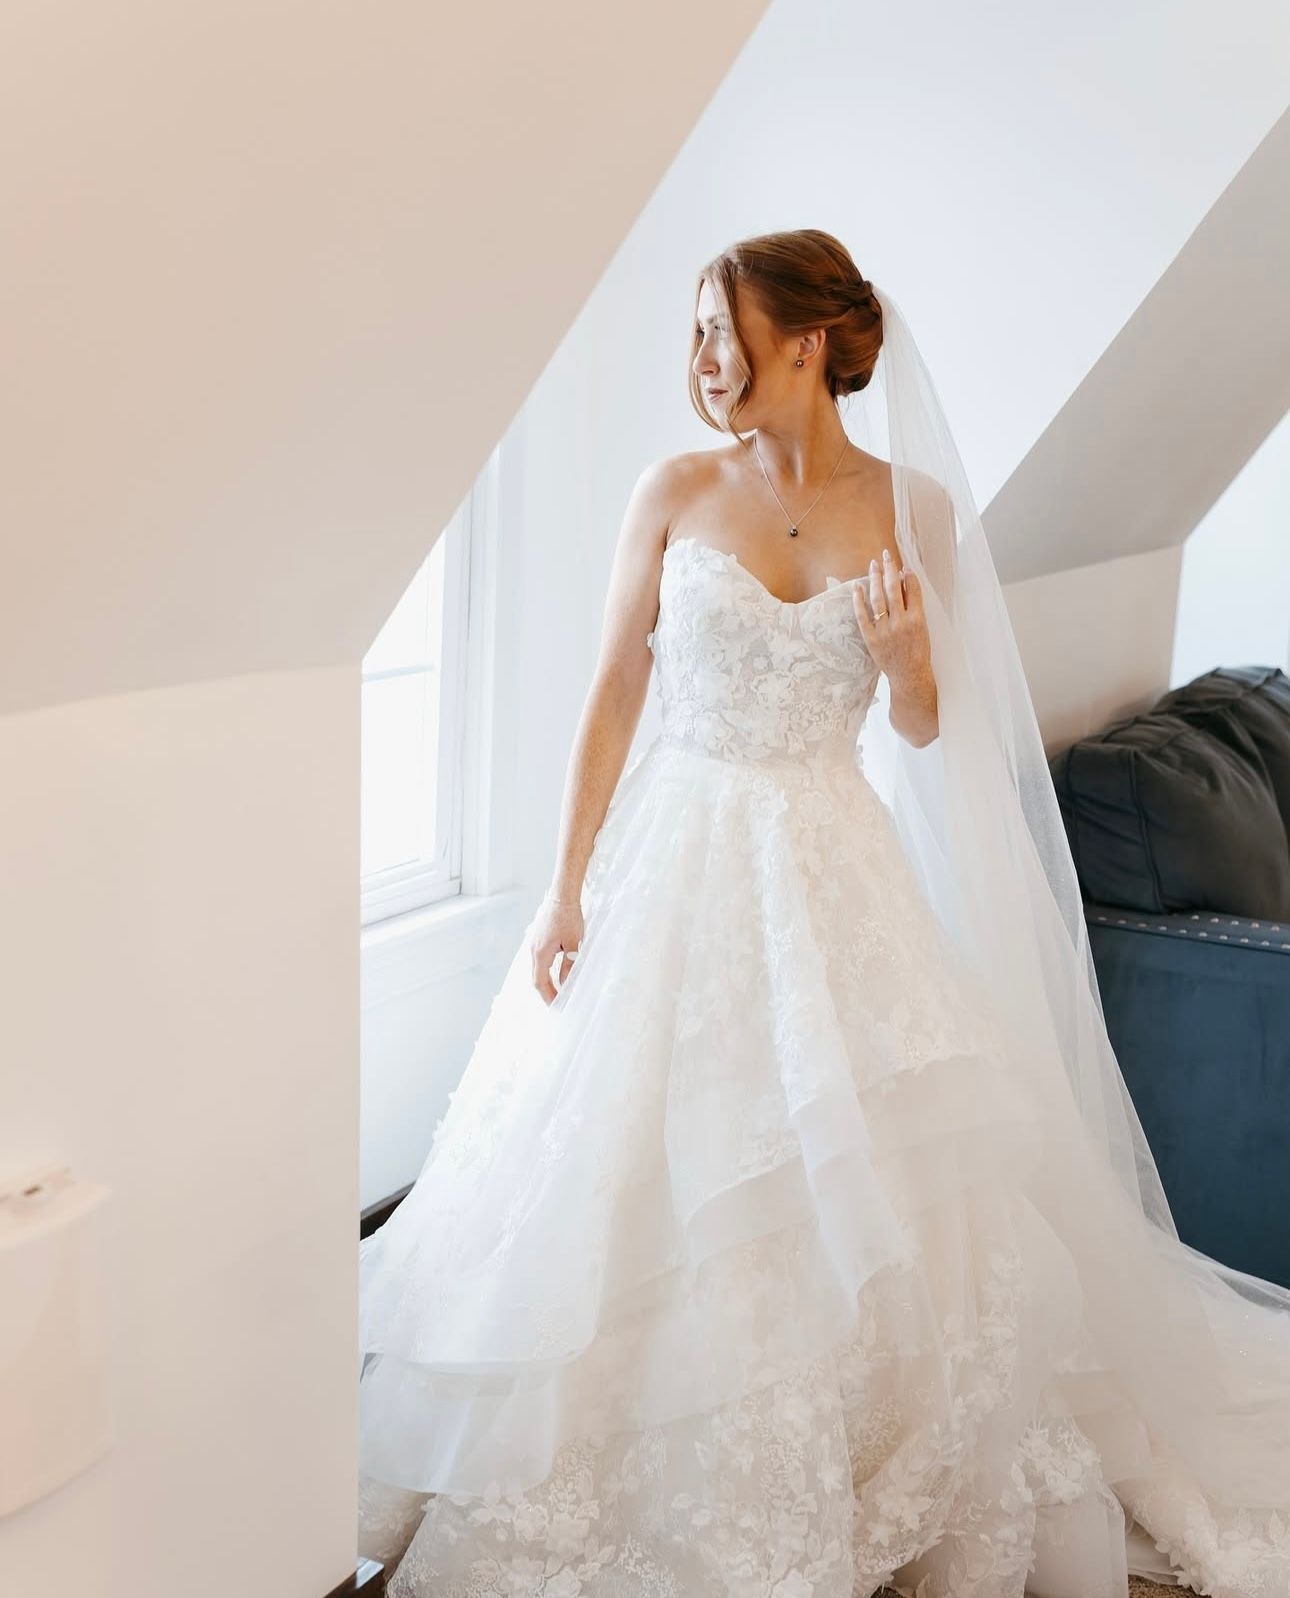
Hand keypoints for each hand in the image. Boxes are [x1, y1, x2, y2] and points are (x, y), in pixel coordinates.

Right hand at [530, 891, 583, 1005]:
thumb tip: (564, 984)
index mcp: (541, 953)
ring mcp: (533, 943)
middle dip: (546, 992)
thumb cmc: (569, 918)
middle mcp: (533, 950)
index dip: (548, 997)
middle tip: (557, 1002)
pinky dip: (545, 971)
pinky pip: (539, 960)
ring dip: (546, 981)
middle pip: (536, 978)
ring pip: (537, 969)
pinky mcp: (537, 938)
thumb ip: (568, 966)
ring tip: (557, 991)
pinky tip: (555, 973)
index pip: (540, 983)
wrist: (562, 896)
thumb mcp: (573, 945)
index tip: (556, 1006)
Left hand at [852, 546, 932, 688]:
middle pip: (894, 589)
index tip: (903, 566)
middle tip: (886, 555)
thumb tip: (905, 581)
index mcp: (918, 620)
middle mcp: (901, 623)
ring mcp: (884, 631)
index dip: (908, 575)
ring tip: (873, 565)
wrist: (909, 676)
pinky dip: (858, 600)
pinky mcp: (871, 639)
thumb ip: (914, 606)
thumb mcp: (923, 628)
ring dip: (875, 579)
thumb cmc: (918, 651)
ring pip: (878, 599)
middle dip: (890, 569)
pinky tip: (857, 586)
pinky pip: (862, 616)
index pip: (913, 589)